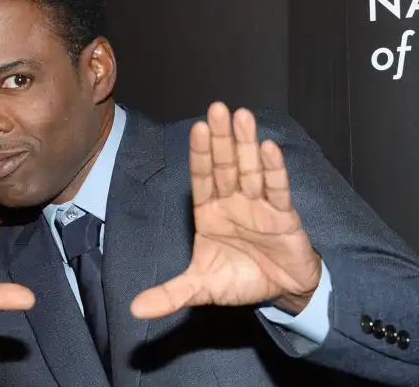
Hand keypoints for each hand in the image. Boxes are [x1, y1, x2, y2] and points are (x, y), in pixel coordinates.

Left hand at [132, 102, 321, 318]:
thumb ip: (171, 294)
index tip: (197, 129)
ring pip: (251, 170)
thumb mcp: (201, 288)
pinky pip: (278, 190)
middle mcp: (233, 202)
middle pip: (225, 166)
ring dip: (247, 144)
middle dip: (221, 139)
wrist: (280, 291)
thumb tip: (134, 310)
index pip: (202, 178)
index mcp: (210, 212)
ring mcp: (259, 205)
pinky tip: (269, 148)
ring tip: (242, 116)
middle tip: (216, 108)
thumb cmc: (240, 280)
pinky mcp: (283, 216)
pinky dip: (274, 170)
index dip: (199, 154)